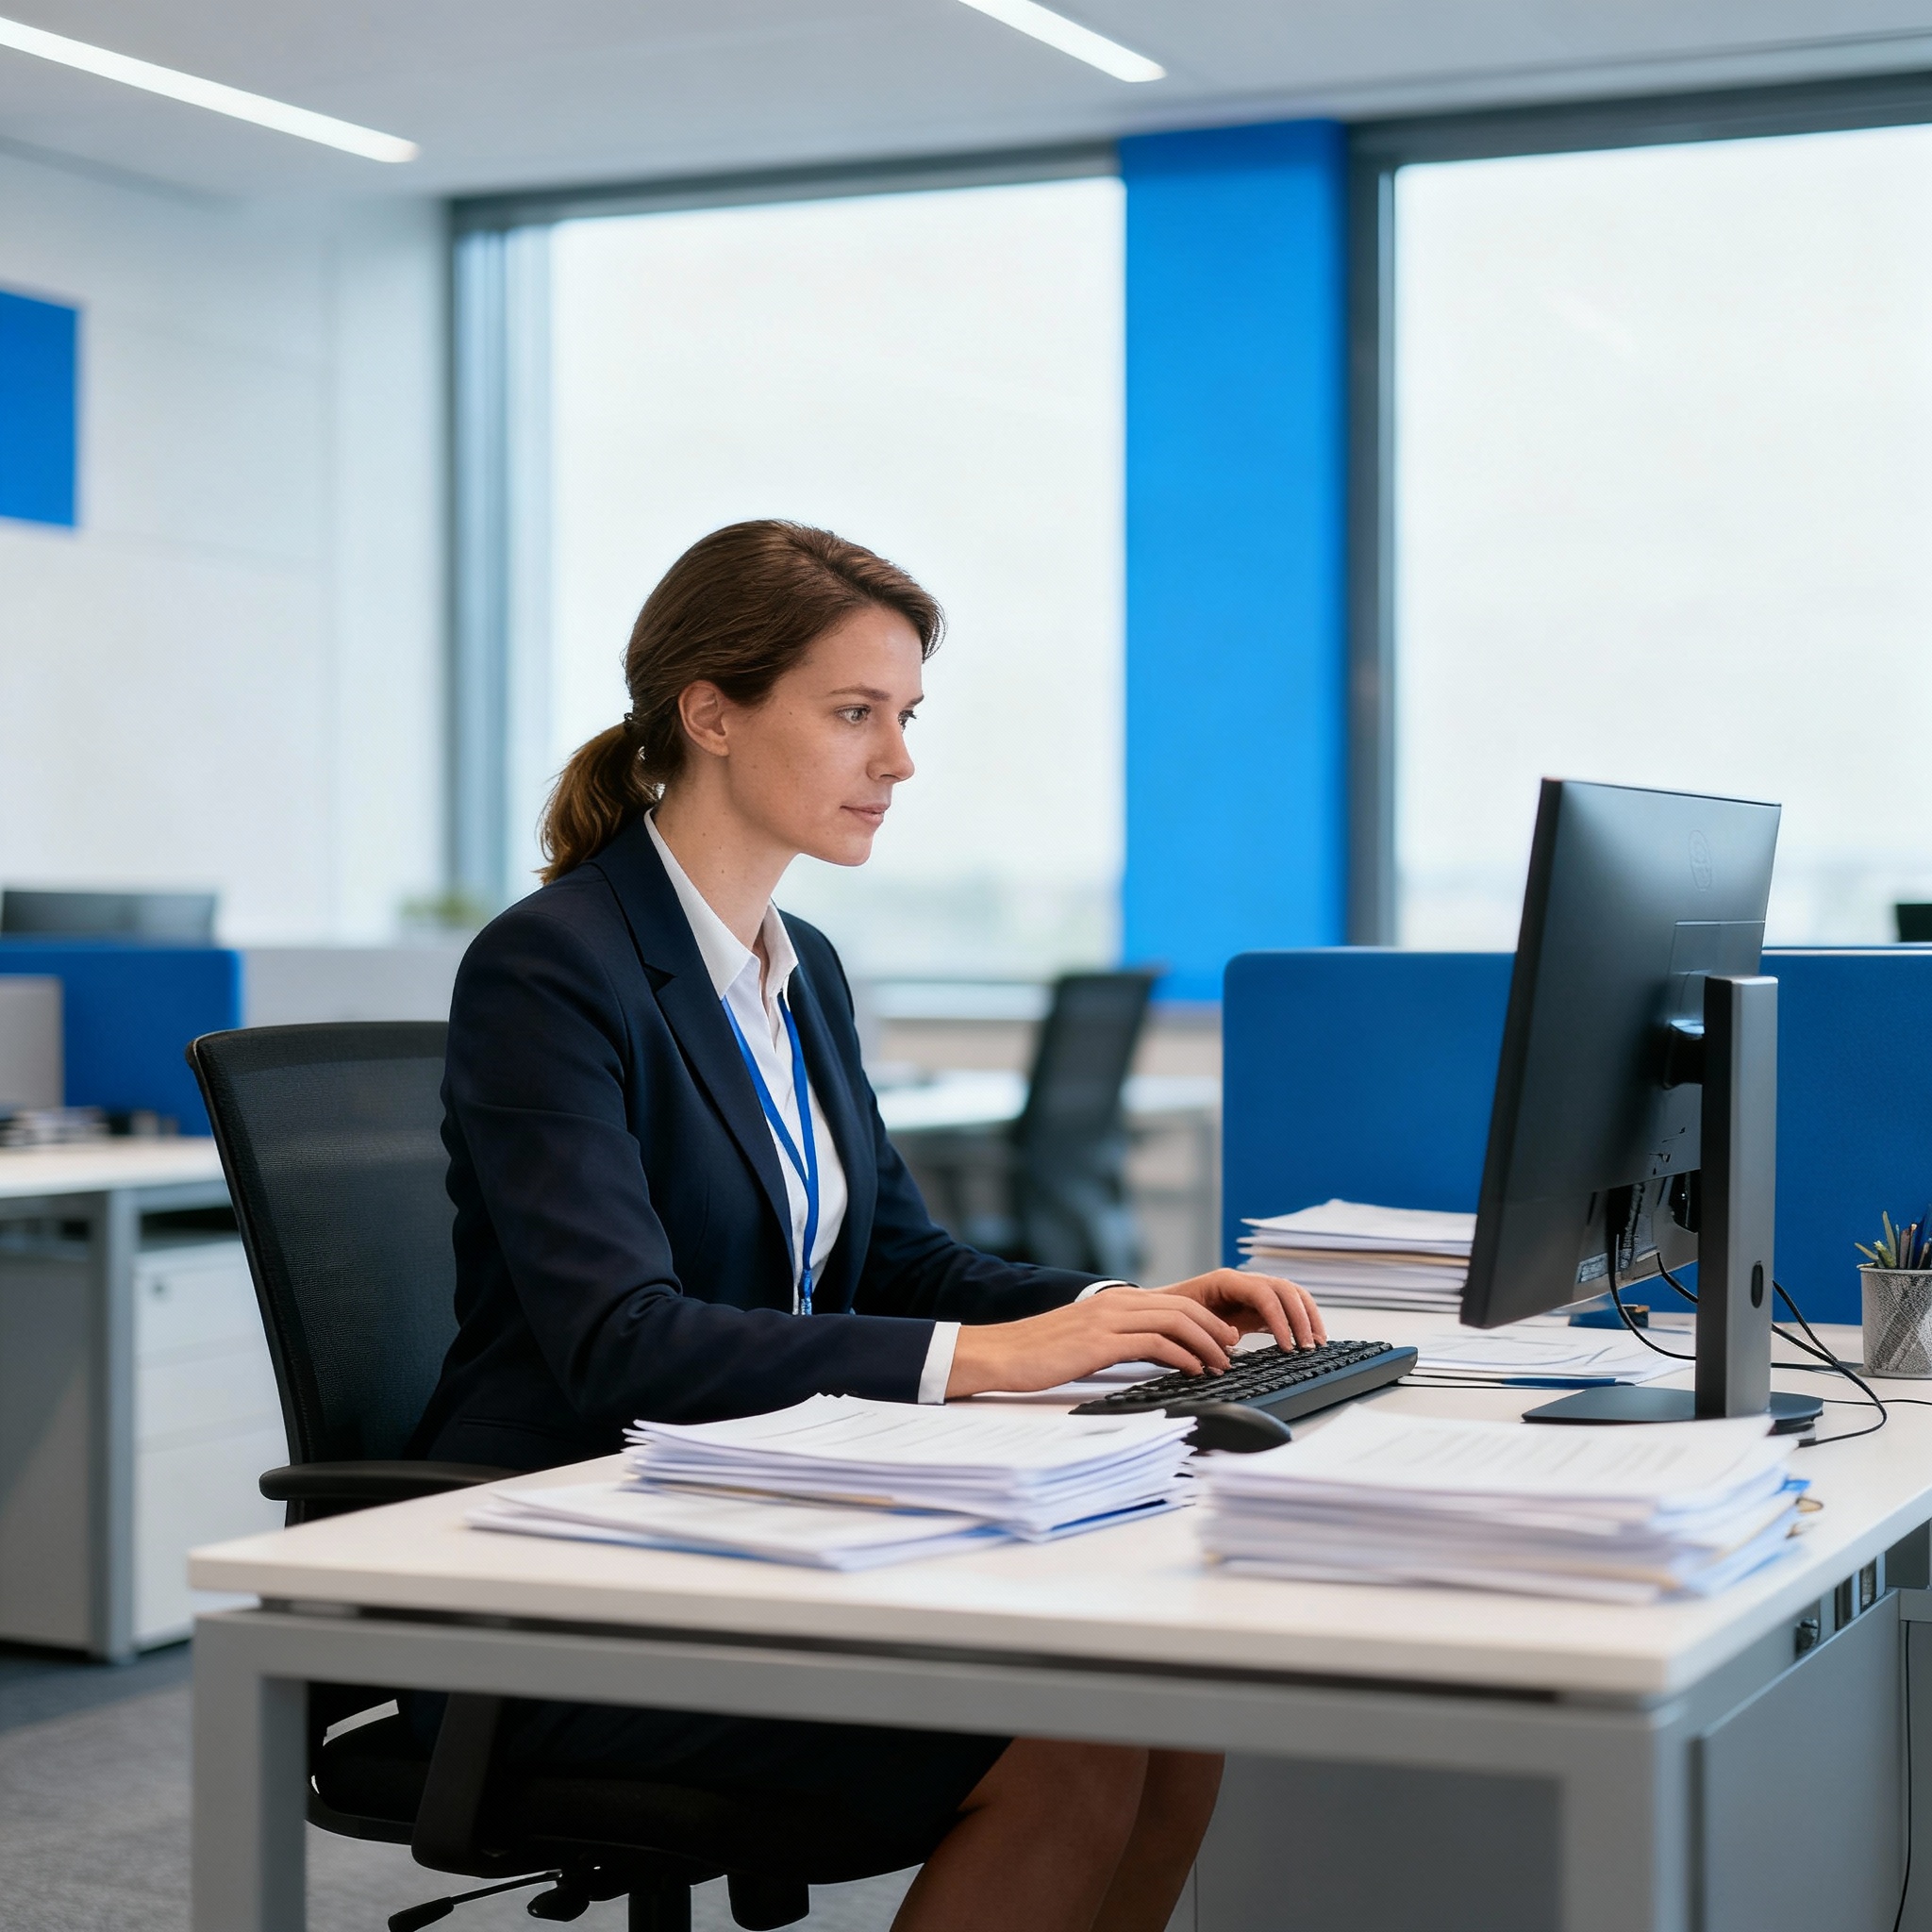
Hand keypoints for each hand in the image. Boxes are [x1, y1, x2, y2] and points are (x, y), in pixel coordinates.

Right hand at [945, 1291, 1243, 1398]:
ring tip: (1220, 1364)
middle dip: (1214, 1328)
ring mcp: (1108, 1320)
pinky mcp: (1101, 1342)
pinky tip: (1193, 1369)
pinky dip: (1182, 1355)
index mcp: (1112, 1300)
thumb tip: (1150, 1352)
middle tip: (1233, 1350)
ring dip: (1205, 1343)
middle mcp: (1114, 1303)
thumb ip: (1117, 1338)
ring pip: (1175, 1321)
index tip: (1223, 1338)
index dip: (1205, 1319)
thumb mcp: (1086, 1338)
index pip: (1173, 1301)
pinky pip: (1155, 1343)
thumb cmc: (1040, 1353)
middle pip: (1182, 1306)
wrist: (1003, 1354)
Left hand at [1154, 1268, 1325, 1353]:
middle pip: (1284, 1289)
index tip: (1287, 1347)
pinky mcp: (1256, 1305)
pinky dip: (1301, 1319)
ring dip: (1307, 1317)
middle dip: (1300, 1319)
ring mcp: (1252, 1291)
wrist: (1160, 1310)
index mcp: (1225, 1281)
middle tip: (1307, 1348)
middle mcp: (1243, 1281)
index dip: (1279, 1320)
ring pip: (1291, 1294)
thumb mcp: (1185, 1322)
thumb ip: (1207, 1330)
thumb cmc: (1170, 1315)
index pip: (1264, 1294)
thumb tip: (1231, 1341)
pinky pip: (1286, 1306)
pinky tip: (1308, 1338)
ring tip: (1317, 1343)